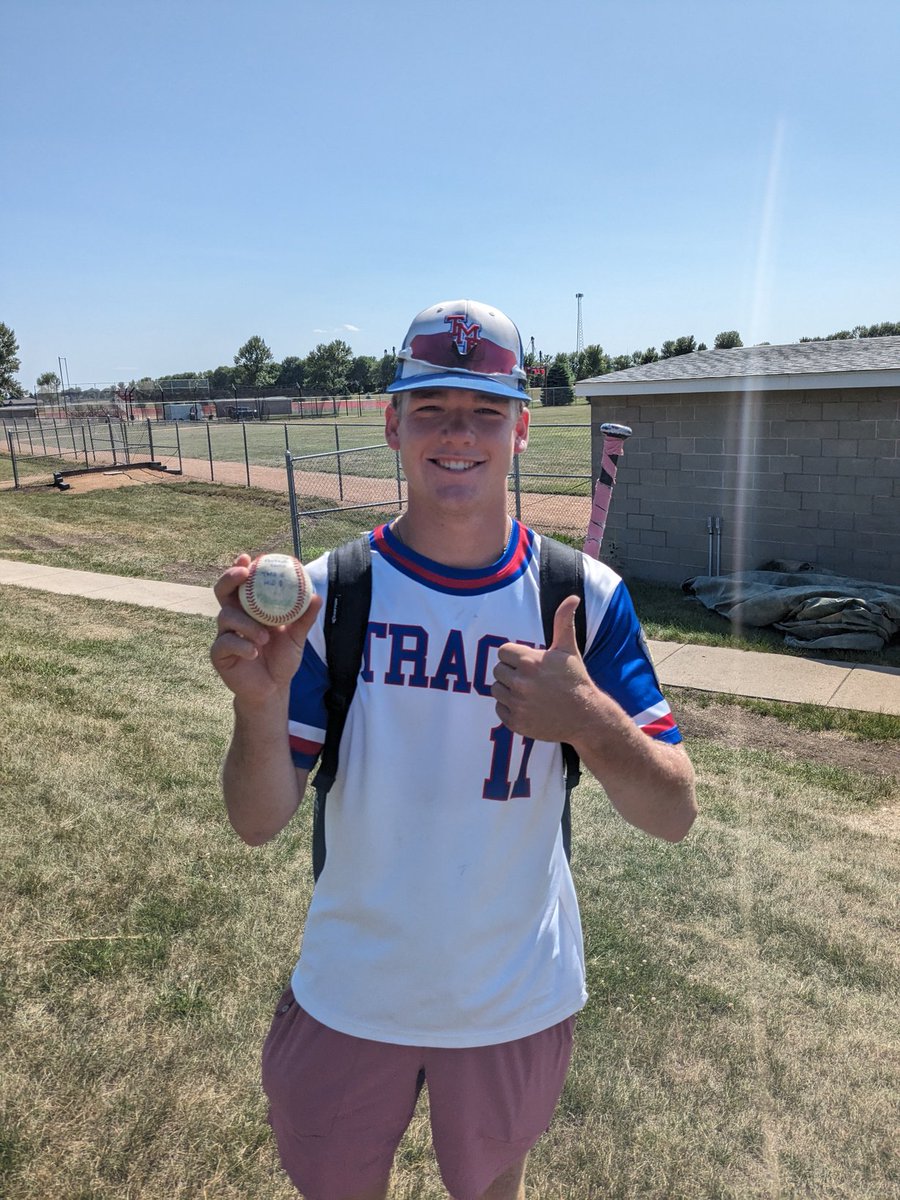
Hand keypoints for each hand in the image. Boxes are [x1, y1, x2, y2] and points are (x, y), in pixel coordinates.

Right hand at [210, 553, 321, 703]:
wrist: (273, 689)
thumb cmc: (281, 659)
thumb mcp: (296, 638)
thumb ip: (304, 618)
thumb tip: (316, 596)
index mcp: (251, 609)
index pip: (242, 584)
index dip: (241, 568)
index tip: (247, 557)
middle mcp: (234, 617)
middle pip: (222, 591)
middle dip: (229, 579)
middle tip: (243, 575)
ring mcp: (224, 634)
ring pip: (225, 616)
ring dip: (246, 624)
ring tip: (264, 637)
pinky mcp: (219, 654)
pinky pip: (224, 642)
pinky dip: (241, 645)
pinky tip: (254, 652)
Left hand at [491, 595, 595, 742]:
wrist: (585, 716)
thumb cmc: (575, 680)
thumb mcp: (569, 649)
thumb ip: (564, 621)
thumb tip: (573, 597)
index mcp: (530, 661)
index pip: (503, 652)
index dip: (515, 656)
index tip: (529, 663)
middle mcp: (521, 683)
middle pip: (498, 671)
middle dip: (511, 672)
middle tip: (530, 679)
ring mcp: (518, 704)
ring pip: (496, 690)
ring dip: (508, 690)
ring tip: (528, 692)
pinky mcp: (516, 723)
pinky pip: (499, 709)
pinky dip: (510, 709)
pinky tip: (528, 707)